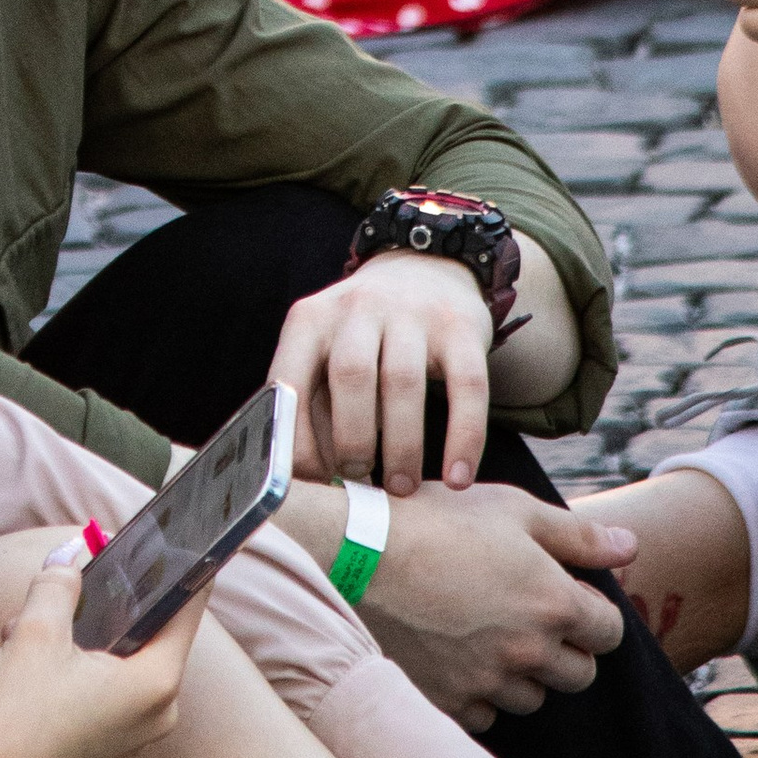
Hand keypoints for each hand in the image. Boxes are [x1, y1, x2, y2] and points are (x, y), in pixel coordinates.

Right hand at [0, 539, 210, 757]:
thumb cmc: (16, 717)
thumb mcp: (35, 631)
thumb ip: (60, 582)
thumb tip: (71, 557)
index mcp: (156, 682)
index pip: (188, 606)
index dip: (183, 563)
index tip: (182, 530)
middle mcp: (159, 709)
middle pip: (149, 627)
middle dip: (108, 596)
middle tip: (81, 566)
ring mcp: (137, 728)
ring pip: (121, 651)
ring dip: (81, 627)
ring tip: (33, 619)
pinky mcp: (113, 737)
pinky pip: (108, 678)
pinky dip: (78, 656)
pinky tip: (32, 647)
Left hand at [269, 252, 494, 493]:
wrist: (426, 269)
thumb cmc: (364, 338)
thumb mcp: (325, 355)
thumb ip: (314, 409)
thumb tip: (313, 480)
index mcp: (311, 320)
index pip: (290, 381)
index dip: (296, 439)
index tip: (312, 483)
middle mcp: (359, 307)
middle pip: (350, 376)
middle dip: (352, 441)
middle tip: (360, 482)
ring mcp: (412, 312)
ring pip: (403, 382)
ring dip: (402, 447)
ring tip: (401, 488)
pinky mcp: (461, 326)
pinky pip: (467, 386)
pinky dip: (463, 437)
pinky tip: (456, 479)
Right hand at [355, 484, 631, 725]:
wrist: (356, 555)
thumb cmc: (437, 521)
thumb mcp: (512, 509)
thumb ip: (579, 534)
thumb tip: (631, 547)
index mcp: (553, 603)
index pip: (610, 632)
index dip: (593, 612)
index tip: (566, 596)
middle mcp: (528, 653)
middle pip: (579, 675)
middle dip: (566, 648)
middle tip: (529, 615)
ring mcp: (488, 683)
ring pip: (532, 697)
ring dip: (523, 672)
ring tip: (488, 631)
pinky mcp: (450, 702)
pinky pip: (486, 711)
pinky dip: (481, 690)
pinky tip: (457, 653)